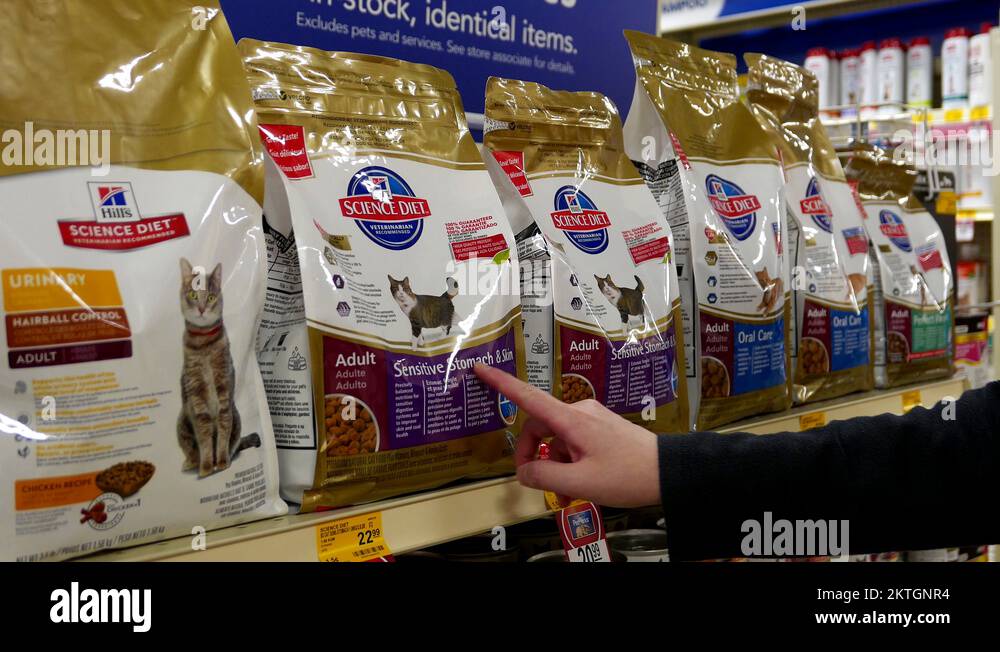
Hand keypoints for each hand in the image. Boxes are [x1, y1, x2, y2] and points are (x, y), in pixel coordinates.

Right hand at [474, 364, 660, 507]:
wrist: (668, 471)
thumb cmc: (627, 475)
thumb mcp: (580, 481)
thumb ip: (544, 475)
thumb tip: (523, 471)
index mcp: (571, 420)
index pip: (528, 397)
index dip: (502, 383)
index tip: (480, 368)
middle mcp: (579, 412)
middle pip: (539, 427)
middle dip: (533, 455)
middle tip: (536, 483)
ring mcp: (591, 419)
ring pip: (557, 439)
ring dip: (554, 465)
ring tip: (565, 495)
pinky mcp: (601, 429)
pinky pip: (573, 443)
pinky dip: (569, 463)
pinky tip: (577, 487)